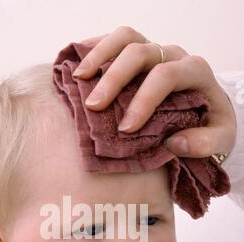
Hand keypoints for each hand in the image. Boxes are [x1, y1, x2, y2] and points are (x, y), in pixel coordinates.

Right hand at [75, 26, 235, 157]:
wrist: (208, 109)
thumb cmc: (211, 123)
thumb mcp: (222, 138)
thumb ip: (206, 143)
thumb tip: (175, 143)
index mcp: (195, 72)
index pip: (166, 76)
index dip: (144, 100)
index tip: (126, 129)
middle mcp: (173, 55)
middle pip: (140, 52)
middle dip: (115, 78)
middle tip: (93, 106)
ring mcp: (154, 51)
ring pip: (125, 38)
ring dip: (99, 55)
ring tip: (79, 78)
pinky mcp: (138, 53)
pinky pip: (114, 42)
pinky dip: (95, 49)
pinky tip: (79, 66)